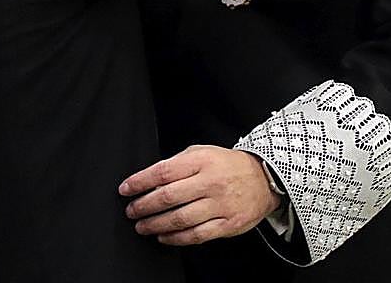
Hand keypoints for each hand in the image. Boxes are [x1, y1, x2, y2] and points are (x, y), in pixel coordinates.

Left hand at [117, 145, 277, 245]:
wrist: (264, 178)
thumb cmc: (227, 165)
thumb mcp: (202, 152)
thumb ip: (178, 163)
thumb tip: (150, 179)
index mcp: (201, 161)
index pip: (163, 172)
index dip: (140, 182)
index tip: (126, 189)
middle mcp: (210, 183)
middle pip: (168, 197)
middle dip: (144, 206)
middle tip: (131, 211)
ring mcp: (220, 205)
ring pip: (180, 219)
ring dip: (155, 224)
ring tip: (142, 226)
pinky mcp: (227, 224)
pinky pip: (196, 235)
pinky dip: (176, 238)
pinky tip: (163, 236)